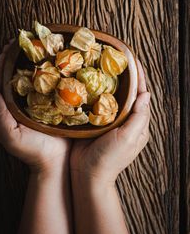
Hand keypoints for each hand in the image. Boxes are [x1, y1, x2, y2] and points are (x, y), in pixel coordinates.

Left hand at [0, 42, 70, 174]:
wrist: (54, 162)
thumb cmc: (31, 152)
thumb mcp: (11, 137)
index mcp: (5, 110)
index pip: (0, 81)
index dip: (3, 64)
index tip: (8, 47)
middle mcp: (16, 105)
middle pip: (12, 77)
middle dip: (13, 58)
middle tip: (19, 41)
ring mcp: (31, 105)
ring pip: (27, 79)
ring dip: (28, 63)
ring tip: (33, 47)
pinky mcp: (46, 106)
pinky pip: (43, 86)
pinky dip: (44, 73)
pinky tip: (50, 64)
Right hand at [70, 59, 150, 185]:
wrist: (86, 173)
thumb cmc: (110, 158)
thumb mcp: (128, 137)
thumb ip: (138, 116)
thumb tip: (146, 94)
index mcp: (137, 124)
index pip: (141, 97)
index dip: (139, 79)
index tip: (135, 62)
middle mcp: (125, 121)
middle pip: (128, 94)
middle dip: (125, 78)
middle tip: (117, 60)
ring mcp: (109, 121)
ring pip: (112, 97)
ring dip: (110, 83)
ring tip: (104, 67)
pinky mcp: (95, 122)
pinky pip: (98, 103)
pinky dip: (97, 92)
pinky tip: (91, 82)